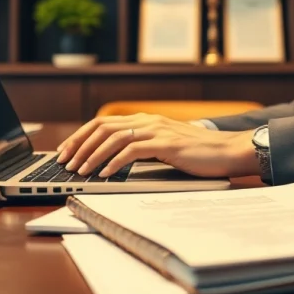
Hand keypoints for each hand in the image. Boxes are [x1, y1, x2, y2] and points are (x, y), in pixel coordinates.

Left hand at [55, 113, 258, 178]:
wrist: (227, 151)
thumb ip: (143, 147)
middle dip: (79, 144)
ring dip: (92, 155)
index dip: (81, 135)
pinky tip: (105, 173)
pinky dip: (114, 162)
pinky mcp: (166, 144)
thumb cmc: (198, 154)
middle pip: (102, 127)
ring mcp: (157, 130)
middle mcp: (148, 120)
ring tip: (80, 170)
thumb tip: (114, 160)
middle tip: (65, 162)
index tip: (66, 150)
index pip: (103, 122)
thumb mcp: (164, 147)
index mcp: (145, 120)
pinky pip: (132, 150)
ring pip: (113, 138)